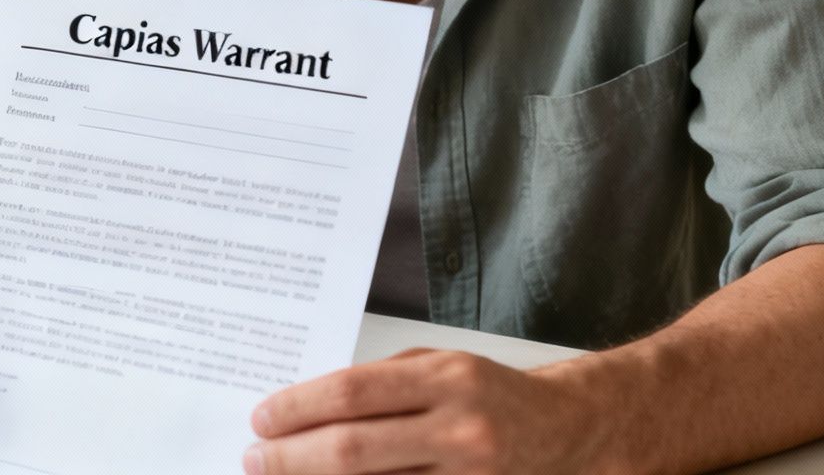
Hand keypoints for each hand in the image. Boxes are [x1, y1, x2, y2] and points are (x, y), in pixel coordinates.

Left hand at [244, 350, 606, 474]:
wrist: (568, 429)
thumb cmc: (489, 393)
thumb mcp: (439, 365)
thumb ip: (379, 383)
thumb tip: (305, 407)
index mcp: (446, 378)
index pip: (352, 393)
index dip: (297, 408)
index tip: (261, 419)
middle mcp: (460, 428)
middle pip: (353, 450)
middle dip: (291, 458)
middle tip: (255, 458)